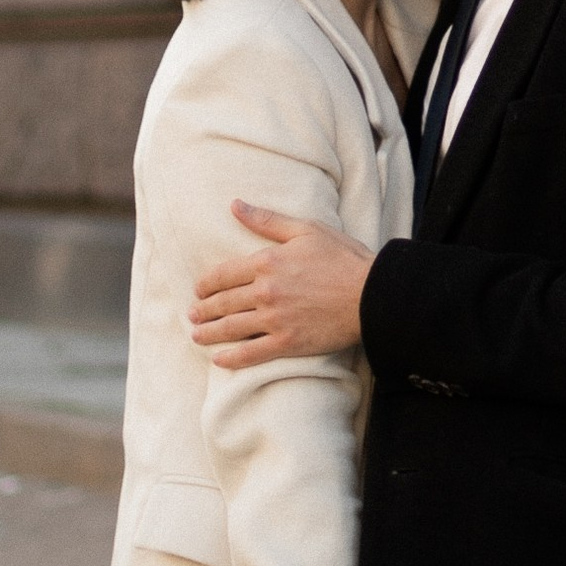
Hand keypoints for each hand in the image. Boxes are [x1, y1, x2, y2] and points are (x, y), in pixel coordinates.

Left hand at [190, 204, 373, 365]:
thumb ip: (267, 220)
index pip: (224, 274)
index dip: (207, 283)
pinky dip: (232, 358)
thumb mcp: (305, 230)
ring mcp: (275, 320)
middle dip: (203, 309)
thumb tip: (235, 206)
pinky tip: (219, 360)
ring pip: (231, 328)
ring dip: (209, 333)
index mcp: (267, 262)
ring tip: (197, 335)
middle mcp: (265, 292)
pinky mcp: (288, 343)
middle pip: (223, 303)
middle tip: (192, 314)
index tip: (199, 289)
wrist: (372, 294)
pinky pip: (251, 354)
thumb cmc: (343, 258)